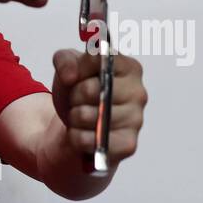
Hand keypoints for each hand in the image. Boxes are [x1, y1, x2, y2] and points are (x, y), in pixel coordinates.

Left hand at [52, 48, 145, 164]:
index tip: (75, 74)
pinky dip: (78, 137)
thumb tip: (70, 75)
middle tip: (78, 99)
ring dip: (74, 117)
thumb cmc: (81, 89)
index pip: (101, 59)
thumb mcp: (68, 67)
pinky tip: (83, 133)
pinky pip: (91, 140)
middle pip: (91, 89)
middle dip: (75, 95)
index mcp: (128, 67)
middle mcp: (138, 92)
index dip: (80, 68)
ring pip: (88, 116)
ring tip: (81, 115)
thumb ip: (65, 60)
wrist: (79, 122)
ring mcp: (136, 119)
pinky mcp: (128, 144)